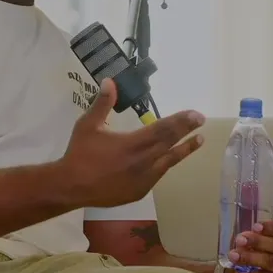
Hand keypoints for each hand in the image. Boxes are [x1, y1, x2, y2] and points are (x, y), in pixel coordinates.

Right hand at [60, 79, 206, 207]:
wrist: (71, 186)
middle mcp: (142, 161)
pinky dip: (166, 164)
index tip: (195, 114)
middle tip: (201, 120)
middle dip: (187, 131)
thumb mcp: (88, 125)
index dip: (180, 120)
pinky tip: (171, 159)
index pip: (162, 128)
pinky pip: (158, 175)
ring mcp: (143, 179)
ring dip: (184, 150)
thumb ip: (102, 103)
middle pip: (170, 143)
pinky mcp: (139, 191)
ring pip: (169, 161)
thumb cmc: (79, 153)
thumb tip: (110, 81)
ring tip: (198, 141)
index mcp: (132, 143)